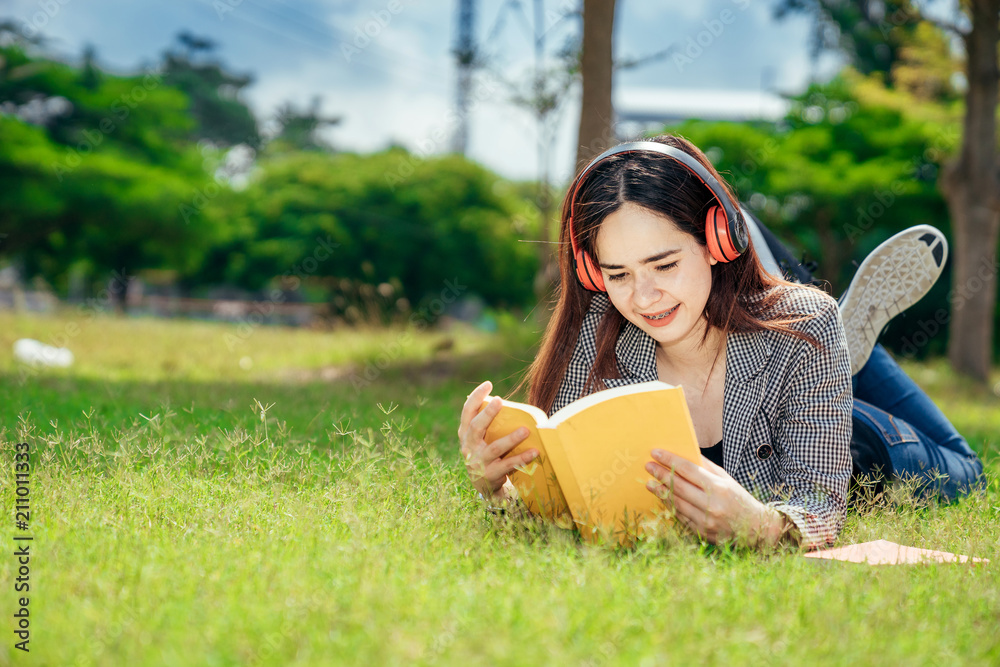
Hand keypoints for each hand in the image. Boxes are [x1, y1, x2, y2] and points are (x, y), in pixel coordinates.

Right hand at [458, 380, 537, 501]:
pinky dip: (522, 458)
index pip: (467, 412)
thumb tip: (503, 400)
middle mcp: (469, 447)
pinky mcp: (491, 475)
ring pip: (495, 448)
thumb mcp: (479, 439)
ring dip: (511, 438)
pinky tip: (535, 451)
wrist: (483, 485)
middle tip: (500, 400)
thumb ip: (486, 423)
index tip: (488, 384)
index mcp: (465, 434)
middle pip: (476, 427)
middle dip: (487, 413)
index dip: (476, 397)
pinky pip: (508, 465)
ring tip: (526, 430)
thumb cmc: (485, 453)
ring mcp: (478, 462)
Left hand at [644, 449, 786, 546]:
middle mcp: (712, 505)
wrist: (757, 529)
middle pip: (679, 486)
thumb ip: (707, 467)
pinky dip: (670, 506)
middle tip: (648, 466)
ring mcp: (706, 521)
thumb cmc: (740, 499)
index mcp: (719, 487)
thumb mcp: (727, 479)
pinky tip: (663, 497)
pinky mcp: (702, 533)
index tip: (655, 452)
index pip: (688, 469)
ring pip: (676, 503)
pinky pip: (680, 517)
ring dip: (661, 492)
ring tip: (650, 482)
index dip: (670, 460)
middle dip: (661, 474)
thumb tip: (685, 454)